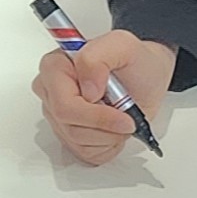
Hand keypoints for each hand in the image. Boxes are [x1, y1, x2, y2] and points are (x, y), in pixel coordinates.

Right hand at [34, 29, 174, 167]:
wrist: (146, 77)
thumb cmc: (134, 61)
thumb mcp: (122, 45)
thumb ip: (98, 57)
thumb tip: (87, 88)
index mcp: (55, 67)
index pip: (64, 105)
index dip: (95, 115)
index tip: (123, 113)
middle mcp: (51, 92)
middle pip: (70, 126)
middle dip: (104, 126)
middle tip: (128, 118)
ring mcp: (58, 116)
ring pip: (78, 142)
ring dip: (109, 135)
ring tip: (121, 116)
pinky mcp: (70, 136)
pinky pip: (86, 153)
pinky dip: (108, 145)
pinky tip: (114, 128)